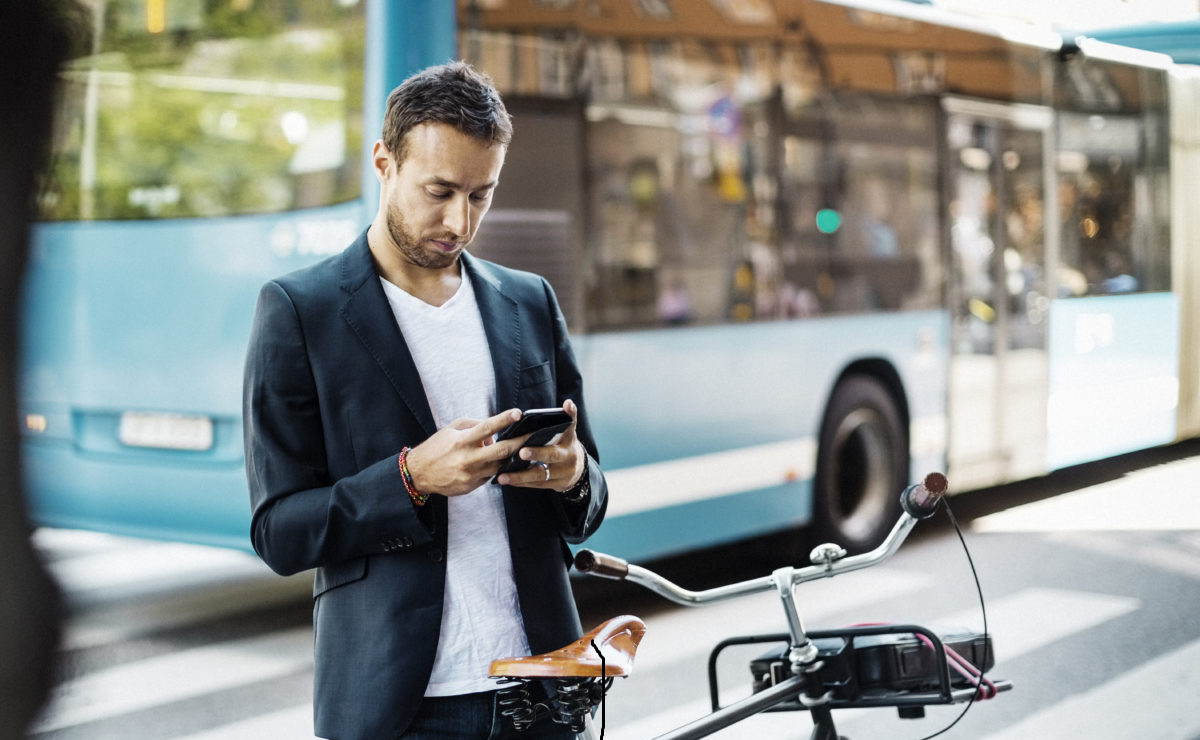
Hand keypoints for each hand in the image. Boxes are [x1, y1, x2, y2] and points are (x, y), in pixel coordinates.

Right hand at [404, 409, 525, 497]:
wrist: (419, 474)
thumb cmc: (436, 447)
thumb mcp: (451, 429)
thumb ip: (474, 426)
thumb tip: (494, 431)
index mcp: (462, 441)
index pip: (487, 428)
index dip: (504, 419)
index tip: (518, 413)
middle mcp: (467, 459)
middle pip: (501, 451)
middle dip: (520, 443)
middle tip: (533, 436)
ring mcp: (470, 475)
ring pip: (500, 466)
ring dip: (512, 458)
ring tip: (525, 449)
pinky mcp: (471, 486)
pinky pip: (490, 475)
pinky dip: (498, 468)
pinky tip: (505, 463)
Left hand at [495, 400, 585, 491]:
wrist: (575, 468)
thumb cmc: (561, 444)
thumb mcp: (564, 432)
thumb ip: (559, 420)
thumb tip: (559, 405)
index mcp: (569, 438)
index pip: (571, 424)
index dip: (570, 414)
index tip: (567, 404)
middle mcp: (569, 454)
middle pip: (553, 454)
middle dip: (537, 453)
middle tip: (521, 452)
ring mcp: (564, 472)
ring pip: (541, 474)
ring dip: (521, 475)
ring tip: (503, 475)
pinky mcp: (558, 484)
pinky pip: (537, 484)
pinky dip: (522, 482)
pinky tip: (507, 480)